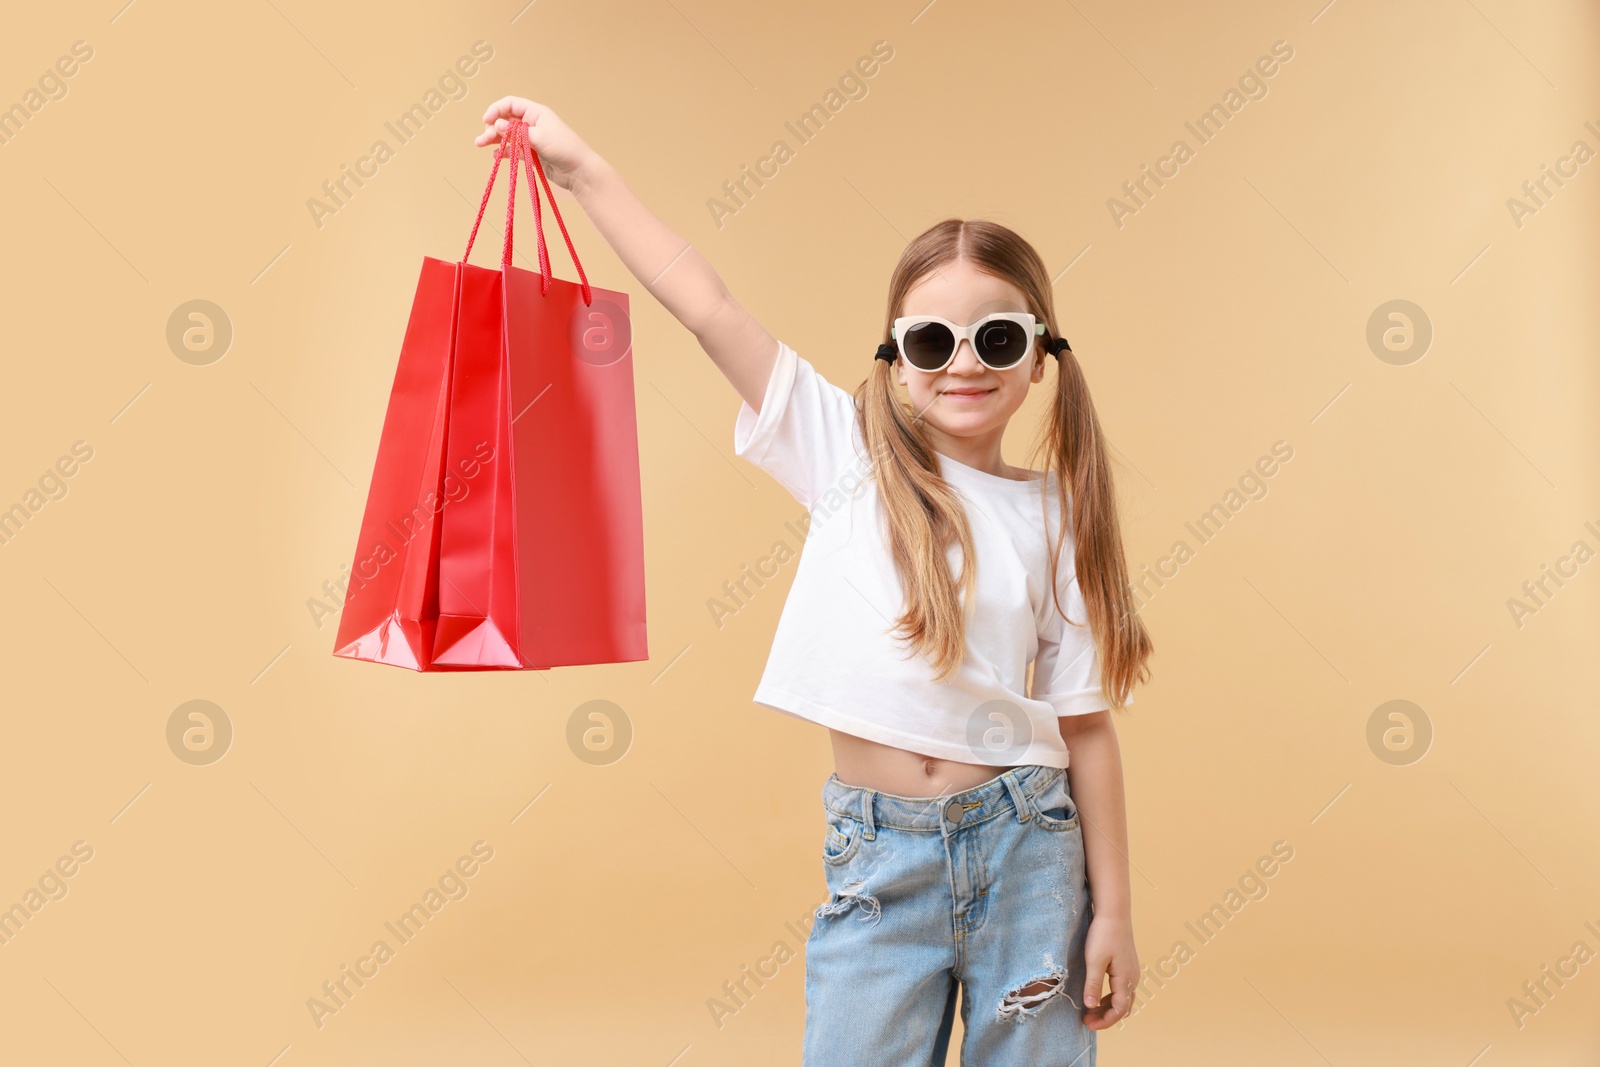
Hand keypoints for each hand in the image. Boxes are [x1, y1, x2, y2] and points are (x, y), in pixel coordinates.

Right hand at [476, 96, 598, 193]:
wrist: (579, 171)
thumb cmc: (564, 148)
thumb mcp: (538, 137)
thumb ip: (516, 132)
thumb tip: (496, 125)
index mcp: (535, 112)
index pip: (510, 104)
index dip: (496, 110)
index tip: (486, 121)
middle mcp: (532, 123)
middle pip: (506, 120)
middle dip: (492, 127)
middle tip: (482, 140)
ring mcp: (531, 139)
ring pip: (508, 136)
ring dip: (494, 139)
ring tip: (480, 144)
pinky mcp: (532, 154)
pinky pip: (514, 149)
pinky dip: (504, 151)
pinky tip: (495, 155)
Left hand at [1081, 913, 1138, 1029]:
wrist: (1114, 913)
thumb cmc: (1103, 935)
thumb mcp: (1094, 960)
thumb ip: (1093, 984)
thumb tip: (1091, 1007)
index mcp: (1126, 979)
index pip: (1119, 1010)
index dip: (1105, 1021)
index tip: (1088, 1024)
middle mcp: (1133, 978)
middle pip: (1123, 1008)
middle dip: (1106, 1018)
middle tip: (1087, 1021)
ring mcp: (1132, 972)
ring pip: (1123, 999)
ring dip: (1108, 1008)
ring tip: (1090, 1011)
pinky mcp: (1128, 966)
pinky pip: (1122, 989)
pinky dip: (1110, 998)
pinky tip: (1098, 996)